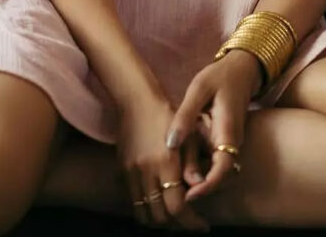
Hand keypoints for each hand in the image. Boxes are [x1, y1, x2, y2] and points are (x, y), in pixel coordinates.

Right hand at [117, 94, 210, 231]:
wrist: (137, 101)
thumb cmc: (168, 115)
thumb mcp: (189, 134)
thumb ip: (193, 163)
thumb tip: (199, 187)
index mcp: (166, 162)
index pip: (177, 207)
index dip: (191, 222)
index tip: (203, 226)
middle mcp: (146, 171)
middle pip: (160, 216)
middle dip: (177, 225)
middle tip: (189, 222)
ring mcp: (131, 173)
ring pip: (144, 214)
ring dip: (160, 221)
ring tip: (173, 216)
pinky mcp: (122, 171)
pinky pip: (133, 202)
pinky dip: (146, 210)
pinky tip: (158, 203)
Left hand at [166, 51, 259, 203]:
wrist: (241, 70)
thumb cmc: (219, 77)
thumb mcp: (199, 88)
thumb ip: (185, 115)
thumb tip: (169, 144)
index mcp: (228, 131)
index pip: (224, 168)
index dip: (208, 186)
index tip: (188, 195)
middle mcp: (232, 143)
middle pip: (219, 176)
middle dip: (199, 187)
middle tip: (174, 191)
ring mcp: (230, 145)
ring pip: (216, 171)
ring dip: (198, 178)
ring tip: (173, 181)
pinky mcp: (224, 142)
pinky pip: (214, 162)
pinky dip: (199, 167)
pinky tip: (180, 165)